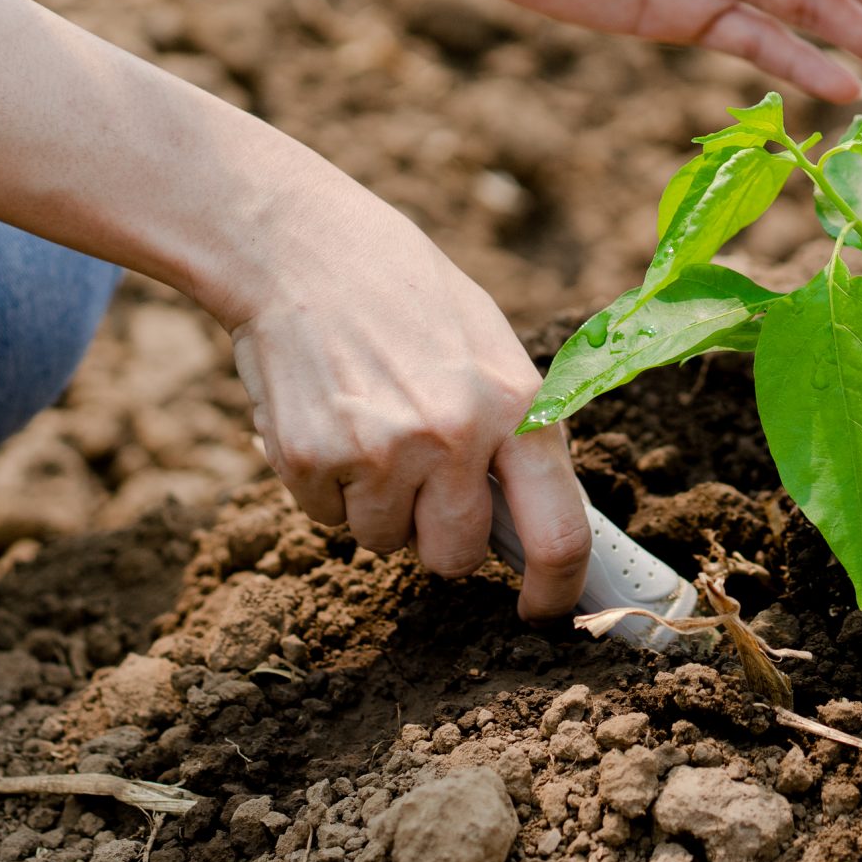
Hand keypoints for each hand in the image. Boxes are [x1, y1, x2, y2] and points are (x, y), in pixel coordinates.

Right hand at [223, 178, 588, 617]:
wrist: (302, 249)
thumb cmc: (409, 298)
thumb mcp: (492, 351)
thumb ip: (516, 436)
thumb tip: (538, 529)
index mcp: (517, 408)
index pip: (559, 534)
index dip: (555, 590)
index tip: (542, 611)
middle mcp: (455, 436)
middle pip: (456, 558)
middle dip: (439, 539)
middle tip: (422, 481)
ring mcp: (382, 452)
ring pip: (384, 540)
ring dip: (376, 505)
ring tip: (371, 427)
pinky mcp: (313, 459)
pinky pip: (327, 517)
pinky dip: (326, 486)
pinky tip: (330, 419)